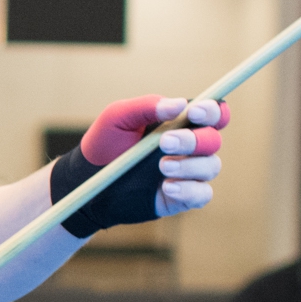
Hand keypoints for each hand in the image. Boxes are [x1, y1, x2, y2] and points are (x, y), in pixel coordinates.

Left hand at [53, 95, 226, 236]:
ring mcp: (187, 173)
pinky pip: (202, 194)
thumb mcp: (118, 118)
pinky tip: (167, 187)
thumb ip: (147, 106)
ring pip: (211, 167)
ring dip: (190, 166)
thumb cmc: (104, 143)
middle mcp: (189, 148)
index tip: (194, 113)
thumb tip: (180, 104)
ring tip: (162, 167)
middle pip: (213, 140)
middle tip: (164, 143)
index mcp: (180, 124)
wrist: (86, 180)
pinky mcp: (181, 197)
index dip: (213, 111)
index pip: (214, 114)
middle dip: (193, 141)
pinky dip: (190, 190)